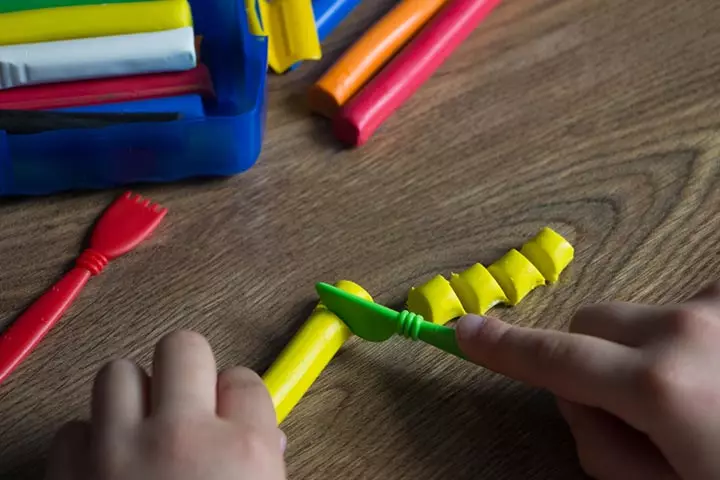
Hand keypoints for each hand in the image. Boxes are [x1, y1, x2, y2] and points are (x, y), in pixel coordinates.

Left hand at [45, 331, 285, 479]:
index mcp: (243, 451)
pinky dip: (89, 443)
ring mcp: (119, 453)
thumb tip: (267, 440)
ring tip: (140, 429)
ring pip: (118, 373)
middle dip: (186, 370)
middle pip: (183, 346)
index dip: (237, 398)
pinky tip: (104, 466)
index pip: (244, 379)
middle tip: (186, 401)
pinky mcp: (69, 475)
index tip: (229, 414)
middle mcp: (182, 439)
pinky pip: (73, 430)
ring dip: (131, 398)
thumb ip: (267, 463)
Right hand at [456, 281, 719, 479]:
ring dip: (640, 347)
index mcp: (657, 387)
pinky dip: (683, 336)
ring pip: (635, 314)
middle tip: (638, 412)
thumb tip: (578, 398)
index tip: (466, 332)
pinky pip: (680, 307)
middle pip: (588, 323)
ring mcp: (713, 306)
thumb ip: (602, 444)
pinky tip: (717, 370)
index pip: (553, 359)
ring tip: (695, 394)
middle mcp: (681, 329)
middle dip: (590, 359)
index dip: (503, 349)